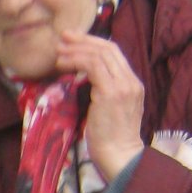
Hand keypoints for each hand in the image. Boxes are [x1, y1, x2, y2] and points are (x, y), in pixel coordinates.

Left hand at [56, 32, 144, 181]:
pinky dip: (75, 61)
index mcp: (133, 84)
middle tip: (63, 37)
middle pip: (108, 48)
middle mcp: (131, 81)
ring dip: (76, 50)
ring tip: (58, 51)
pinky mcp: (111, 93)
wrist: (119, 156)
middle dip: (83, 40)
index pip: (114, 54)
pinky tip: (62, 64)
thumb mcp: (109, 109)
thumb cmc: (109, 139)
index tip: (74, 40)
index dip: (93, 43)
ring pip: (99, 55)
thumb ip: (103, 91)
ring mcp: (123, 86)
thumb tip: (83, 77)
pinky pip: (93, 67)